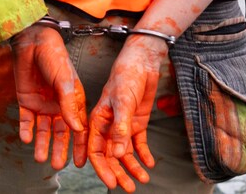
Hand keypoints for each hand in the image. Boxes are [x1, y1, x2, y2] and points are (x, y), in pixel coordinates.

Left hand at [10, 24, 87, 169]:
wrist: (32, 43)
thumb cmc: (55, 57)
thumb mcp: (65, 81)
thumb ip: (69, 105)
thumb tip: (76, 128)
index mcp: (73, 101)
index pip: (78, 127)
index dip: (81, 144)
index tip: (82, 162)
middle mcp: (59, 106)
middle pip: (60, 133)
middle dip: (60, 149)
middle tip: (58, 166)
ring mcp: (42, 104)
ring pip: (43, 130)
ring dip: (42, 144)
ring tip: (41, 159)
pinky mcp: (27, 101)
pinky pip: (26, 120)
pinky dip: (26, 130)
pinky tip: (27, 139)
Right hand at [87, 37, 165, 191]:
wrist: (142, 64)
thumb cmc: (126, 78)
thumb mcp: (123, 102)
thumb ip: (120, 128)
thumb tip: (117, 154)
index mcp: (97, 120)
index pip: (96, 149)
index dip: (102, 167)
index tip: (111, 182)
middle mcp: (108, 126)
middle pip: (110, 155)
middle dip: (118, 172)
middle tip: (128, 188)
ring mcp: (122, 125)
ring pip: (124, 152)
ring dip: (132, 167)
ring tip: (142, 180)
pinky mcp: (136, 123)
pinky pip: (138, 144)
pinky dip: (143, 155)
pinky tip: (149, 164)